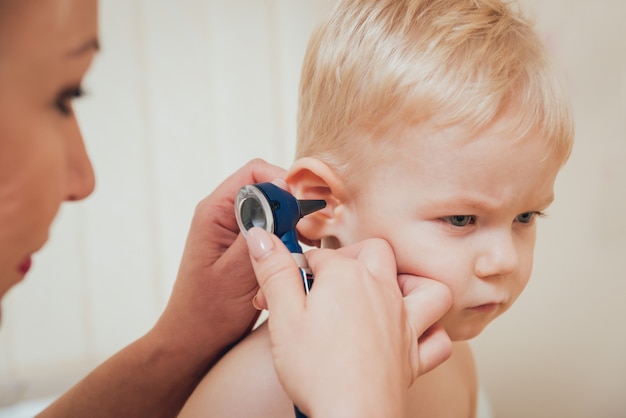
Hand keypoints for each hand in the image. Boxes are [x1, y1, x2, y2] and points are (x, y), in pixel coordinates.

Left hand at [152, 159, 285, 362]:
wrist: (195, 339)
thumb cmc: (209, 311)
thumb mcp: (237, 271)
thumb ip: (259, 232)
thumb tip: (281, 194)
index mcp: (215, 212)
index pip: (255, 173)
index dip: (283, 183)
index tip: (302, 208)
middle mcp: (223, 214)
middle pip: (267, 190)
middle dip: (291, 209)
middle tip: (306, 235)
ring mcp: (233, 230)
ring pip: (273, 212)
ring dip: (290, 230)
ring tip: (298, 253)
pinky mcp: (243, 245)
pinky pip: (271, 232)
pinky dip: (284, 245)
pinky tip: (288, 264)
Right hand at [245, 228, 451, 417]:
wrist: (350, 416)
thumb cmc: (316, 369)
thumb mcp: (283, 315)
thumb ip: (274, 271)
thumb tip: (260, 236)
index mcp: (347, 277)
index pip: (318, 255)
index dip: (293, 270)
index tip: (280, 288)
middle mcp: (381, 291)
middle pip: (375, 251)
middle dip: (351, 257)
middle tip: (328, 281)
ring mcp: (403, 322)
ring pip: (425, 287)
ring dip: (408, 284)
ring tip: (383, 293)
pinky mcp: (414, 356)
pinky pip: (438, 337)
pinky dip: (430, 331)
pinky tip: (411, 333)